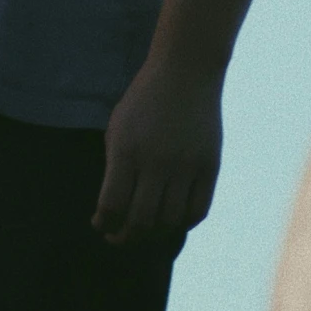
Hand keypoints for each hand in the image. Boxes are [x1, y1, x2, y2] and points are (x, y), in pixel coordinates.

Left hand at [93, 57, 222, 247]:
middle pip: (141, 221)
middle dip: (125, 238)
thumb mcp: (118, 128)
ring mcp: (186, 165)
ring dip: (154, 236)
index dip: (103, 225)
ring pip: (170, 222)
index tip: (100, 226)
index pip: (112, 206)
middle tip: (119, 238)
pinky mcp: (210, 166)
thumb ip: (115, 167)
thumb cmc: (144, 100)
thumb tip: (114, 211)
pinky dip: (183, 224)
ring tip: (145, 233)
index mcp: (126, 150)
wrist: (186, 71)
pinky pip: (198, 211)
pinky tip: (172, 220)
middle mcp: (157, 161)